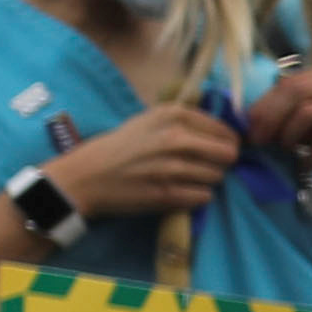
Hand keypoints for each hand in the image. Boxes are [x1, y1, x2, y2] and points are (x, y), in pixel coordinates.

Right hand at [38, 103, 242, 223]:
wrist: (83, 177)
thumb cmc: (116, 148)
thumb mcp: (148, 120)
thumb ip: (183, 121)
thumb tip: (221, 133)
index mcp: (173, 115)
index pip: (225, 131)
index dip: (225, 142)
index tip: (215, 150)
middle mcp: (175, 138)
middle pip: (227, 154)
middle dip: (221, 162)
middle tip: (206, 166)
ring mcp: (172, 168)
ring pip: (217, 177)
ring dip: (206, 180)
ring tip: (187, 179)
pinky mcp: (167, 194)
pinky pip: (203, 196)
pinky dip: (196, 196)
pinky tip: (180, 192)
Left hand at [246, 60, 311, 192]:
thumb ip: (298, 109)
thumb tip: (253, 115)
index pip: (294, 80)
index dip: (265, 103)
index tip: (250, 126)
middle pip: (296, 92)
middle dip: (269, 118)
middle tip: (257, 140)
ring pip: (307, 112)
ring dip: (288, 136)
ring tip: (287, 150)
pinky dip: (310, 158)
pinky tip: (309, 165)